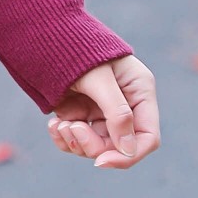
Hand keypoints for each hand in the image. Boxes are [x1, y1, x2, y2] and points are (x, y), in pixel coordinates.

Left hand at [46, 55, 159, 169]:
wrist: (50, 36)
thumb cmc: (80, 50)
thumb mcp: (100, 80)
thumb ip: (117, 113)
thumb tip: (129, 150)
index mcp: (140, 92)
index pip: (147, 137)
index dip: (128, 155)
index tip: (100, 161)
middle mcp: (126, 106)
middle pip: (118, 146)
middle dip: (93, 145)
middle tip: (71, 128)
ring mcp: (103, 113)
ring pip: (97, 147)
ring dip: (76, 142)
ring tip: (60, 124)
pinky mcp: (83, 115)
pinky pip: (78, 140)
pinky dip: (64, 138)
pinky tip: (54, 125)